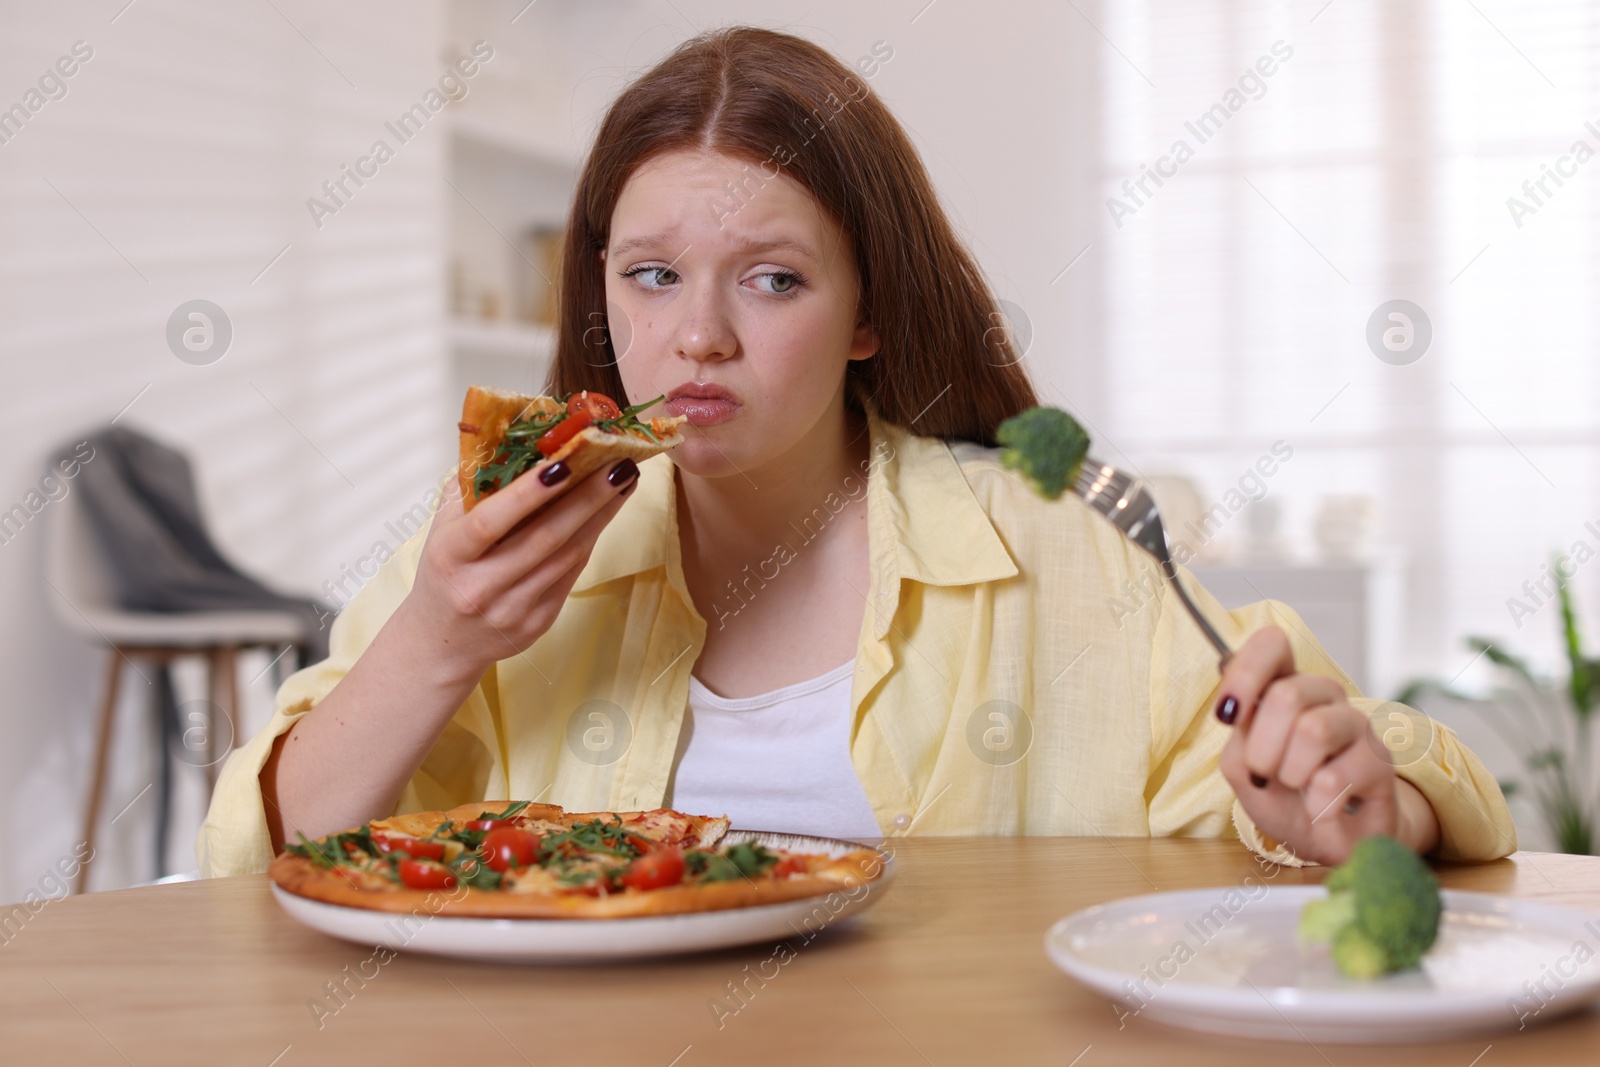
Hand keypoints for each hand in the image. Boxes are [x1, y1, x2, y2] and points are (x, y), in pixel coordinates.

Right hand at [399, 456, 640, 682]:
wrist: (441, 644)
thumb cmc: (444, 574)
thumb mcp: (442, 530)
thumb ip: (470, 489)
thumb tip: (510, 441)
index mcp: (451, 556)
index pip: (491, 520)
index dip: (528, 493)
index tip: (564, 462)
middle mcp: (481, 586)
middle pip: (544, 538)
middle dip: (587, 498)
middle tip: (619, 463)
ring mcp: (512, 608)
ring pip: (567, 556)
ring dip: (601, 516)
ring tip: (624, 480)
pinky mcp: (538, 623)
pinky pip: (571, 574)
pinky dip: (590, 539)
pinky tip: (606, 512)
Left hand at [1215, 627, 1440, 864]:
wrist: (1326, 841)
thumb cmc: (1283, 796)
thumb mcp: (1243, 768)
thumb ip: (1237, 736)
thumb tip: (1237, 712)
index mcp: (1286, 686)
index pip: (1273, 644)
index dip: (1245, 673)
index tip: (1228, 715)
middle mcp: (1324, 695)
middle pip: (1287, 693)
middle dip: (1263, 746)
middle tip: (1265, 773)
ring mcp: (1357, 723)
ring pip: (1314, 729)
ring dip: (1290, 772)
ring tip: (1296, 788)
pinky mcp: (1381, 760)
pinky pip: (1334, 777)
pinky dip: (1315, 803)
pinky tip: (1320, 808)